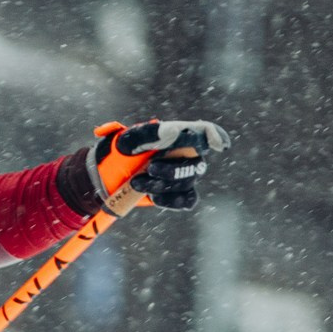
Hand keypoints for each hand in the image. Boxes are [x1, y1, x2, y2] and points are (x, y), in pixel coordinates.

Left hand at [88, 118, 230, 212]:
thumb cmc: (124, 150)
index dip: (216, 137)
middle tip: (149, 169)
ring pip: (186, 183)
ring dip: (160, 184)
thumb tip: (173, 131)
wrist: (112, 174)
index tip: (220, 146)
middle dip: (171, 170)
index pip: (205, 131)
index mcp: (179, 134)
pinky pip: (186, 200)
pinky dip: (169, 200)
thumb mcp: (128, 139)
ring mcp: (187, 174)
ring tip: (136, 182)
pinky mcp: (181, 193)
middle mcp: (188, 154)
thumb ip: (147, 133)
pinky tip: (153, 196)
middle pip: (194, 163)